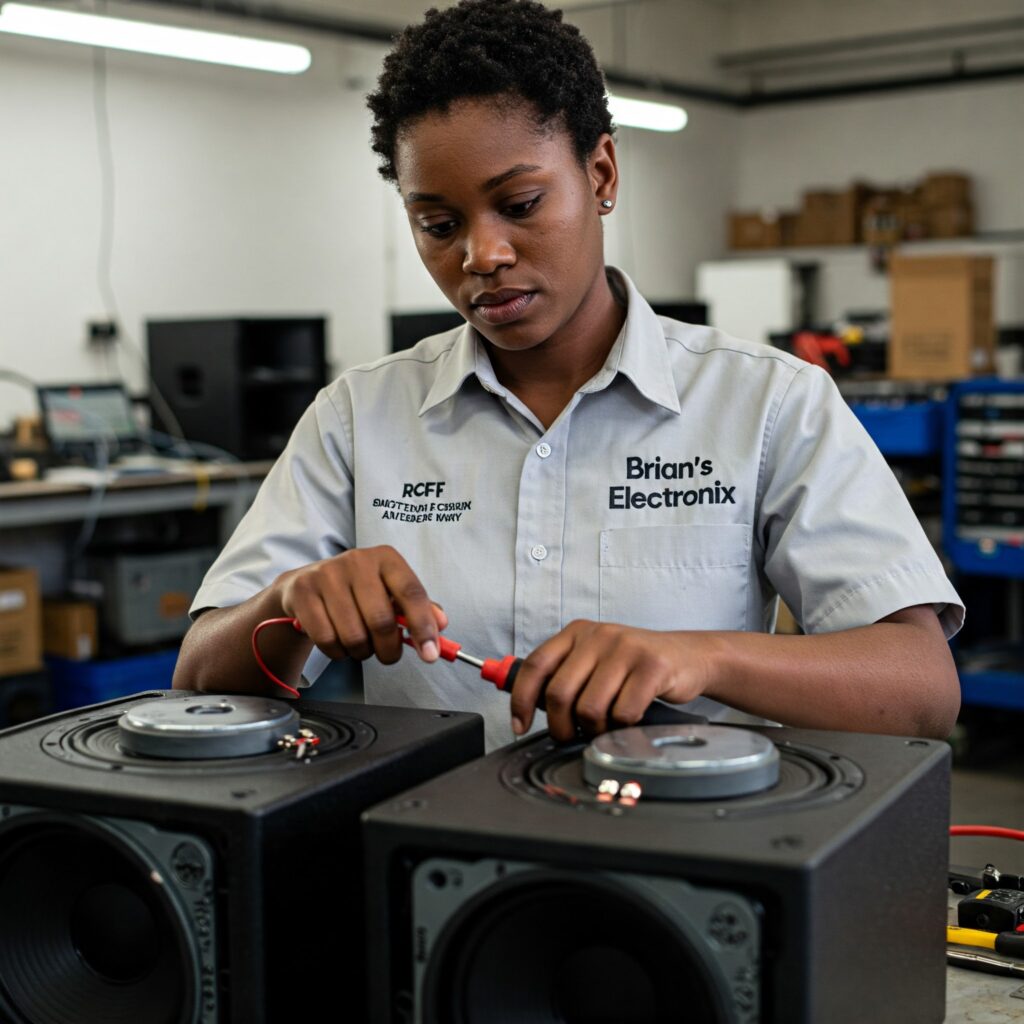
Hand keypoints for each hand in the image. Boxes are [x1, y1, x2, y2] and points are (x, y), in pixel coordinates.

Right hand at [275, 546, 446, 665]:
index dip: (424, 626)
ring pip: (354, 635)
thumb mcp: (390, 592)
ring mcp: (328, 574)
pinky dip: (337, 652)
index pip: (412, 593)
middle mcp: (358, 560)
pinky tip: (338, 641)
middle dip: (388, 649)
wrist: (306, 584)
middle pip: (382, 621)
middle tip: (387, 655)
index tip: (431, 654)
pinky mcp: (304, 591)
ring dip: (361, 652)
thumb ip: (418, 608)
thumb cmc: (357, 591)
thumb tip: (440, 624)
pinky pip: (327, 639)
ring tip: (359, 643)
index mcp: (386, 558)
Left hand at [509, 620, 714, 741]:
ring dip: (595, 729)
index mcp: (577, 633)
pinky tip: (630, 720)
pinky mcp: (651, 666)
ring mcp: (625, 648)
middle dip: (561, 726)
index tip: (520, 725)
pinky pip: (623, 712)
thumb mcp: (596, 660)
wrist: (688, 656)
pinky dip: (623, 727)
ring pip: (590, 708)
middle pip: (559, 693)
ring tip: (605, 727)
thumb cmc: (635, 666)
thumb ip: (566, 676)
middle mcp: (598, 636)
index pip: (536, 665)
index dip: (521, 700)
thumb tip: (528, 708)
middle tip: (570, 737)